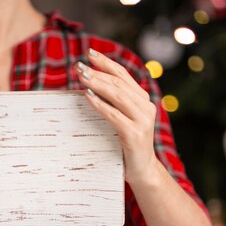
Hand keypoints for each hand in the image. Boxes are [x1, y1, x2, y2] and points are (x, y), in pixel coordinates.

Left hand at [76, 48, 159, 184]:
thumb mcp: (123, 120)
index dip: (107, 63)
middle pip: (119, 83)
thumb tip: (89, 87)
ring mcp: (142, 120)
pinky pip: (113, 114)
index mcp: (143, 101)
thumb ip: (115, 104)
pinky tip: (87, 96)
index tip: (90, 53)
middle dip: (97, 72)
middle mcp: (146, 107)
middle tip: (79, 66)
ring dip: (97, 84)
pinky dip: (99, 104)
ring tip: (81, 76)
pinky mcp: (134, 134)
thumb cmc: (127, 146)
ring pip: (117, 96)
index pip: (123, 76)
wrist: (143, 171)